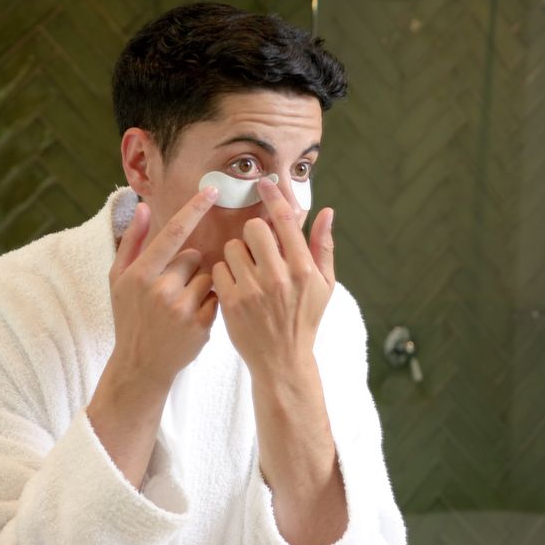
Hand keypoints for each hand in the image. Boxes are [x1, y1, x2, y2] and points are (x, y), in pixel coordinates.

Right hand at [107, 189, 219, 387]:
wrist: (140, 365)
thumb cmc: (129, 317)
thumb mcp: (118, 280)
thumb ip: (132, 241)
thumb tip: (144, 207)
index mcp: (140, 274)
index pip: (173, 233)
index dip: (194, 209)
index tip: (212, 190)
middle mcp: (161, 289)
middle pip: (194, 256)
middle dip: (188, 266)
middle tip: (172, 288)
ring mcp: (182, 308)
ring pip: (208, 276)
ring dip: (200, 284)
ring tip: (181, 304)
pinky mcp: (201, 325)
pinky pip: (216, 297)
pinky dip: (208, 303)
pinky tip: (192, 316)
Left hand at [212, 178, 335, 382]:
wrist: (282, 361)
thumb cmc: (305, 319)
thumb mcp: (324, 285)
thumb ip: (323, 247)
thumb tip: (326, 212)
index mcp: (303, 269)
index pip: (284, 220)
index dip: (273, 197)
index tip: (264, 183)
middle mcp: (278, 277)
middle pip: (253, 228)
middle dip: (253, 234)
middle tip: (257, 249)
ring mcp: (253, 291)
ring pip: (232, 248)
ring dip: (237, 255)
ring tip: (247, 273)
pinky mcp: (231, 303)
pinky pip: (218, 269)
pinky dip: (224, 275)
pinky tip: (235, 286)